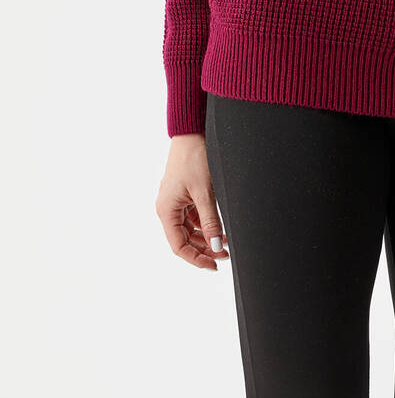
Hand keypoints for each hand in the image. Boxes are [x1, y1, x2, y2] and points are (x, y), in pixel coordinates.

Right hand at [155, 133, 229, 269]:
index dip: (196, 259)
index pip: (179, 246)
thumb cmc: (195, 159)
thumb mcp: (205, 193)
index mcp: (166, 211)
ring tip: (226, 243)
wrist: (193, 132)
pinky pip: (194, 217)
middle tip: (226, 254)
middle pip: (184, 239)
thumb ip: (211, 222)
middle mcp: (168, 208)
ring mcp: (176, 202)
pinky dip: (206, 224)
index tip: (214, 265)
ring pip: (190, 229)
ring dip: (207, 237)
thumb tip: (216, 247)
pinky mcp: (184, 194)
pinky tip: (220, 228)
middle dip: (204, 249)